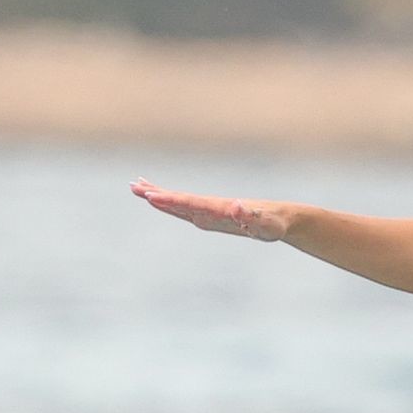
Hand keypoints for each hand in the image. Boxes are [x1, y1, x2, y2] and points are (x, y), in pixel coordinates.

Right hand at [131, 178, 287, 240]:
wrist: (279, 218)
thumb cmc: (274, 224)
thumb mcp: (266, 225)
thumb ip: (252, 217)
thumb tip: (238, 206)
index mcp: (221, 208)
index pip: (192, 203)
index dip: (172, 200)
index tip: (152, 196)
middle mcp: (211, 207)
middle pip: (179, 199)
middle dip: (156, 194)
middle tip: (133, 187)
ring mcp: (208, 211)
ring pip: (178, 202)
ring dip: (157, 194)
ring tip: (134, 186)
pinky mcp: (208, 216)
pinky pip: (184, 209)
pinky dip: (168, 203)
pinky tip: (156, 199)